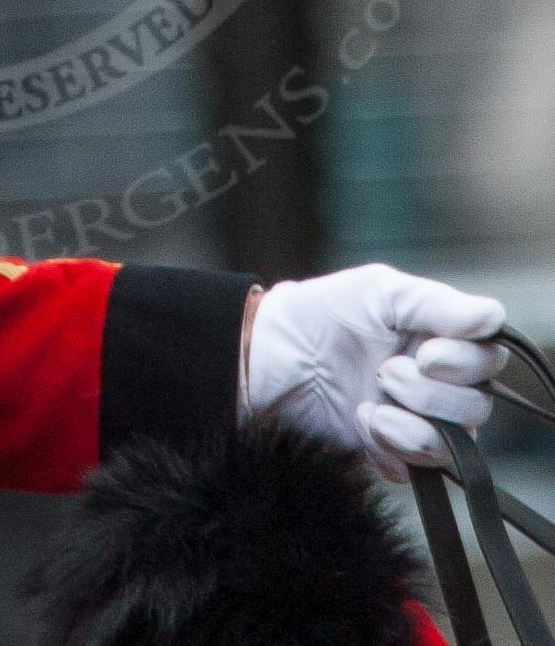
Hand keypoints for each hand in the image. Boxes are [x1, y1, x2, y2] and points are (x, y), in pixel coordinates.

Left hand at [246, 264, 505, 481]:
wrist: (268, 354)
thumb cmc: (324, 312)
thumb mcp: (380, 293)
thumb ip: (436, 305)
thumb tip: (493, 316)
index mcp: (442, 339)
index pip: (489, 359)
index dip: (466, 362)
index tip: (426, 352)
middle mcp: (439, 383)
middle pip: (477, 405)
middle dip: (431, 393)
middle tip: (386, 372)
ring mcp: (418, 421)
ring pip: (455, 443)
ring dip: (414, 423)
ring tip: (370, 399)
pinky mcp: (394, 454)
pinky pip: (419, 468)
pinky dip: (391, 444)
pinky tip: (361, 420)